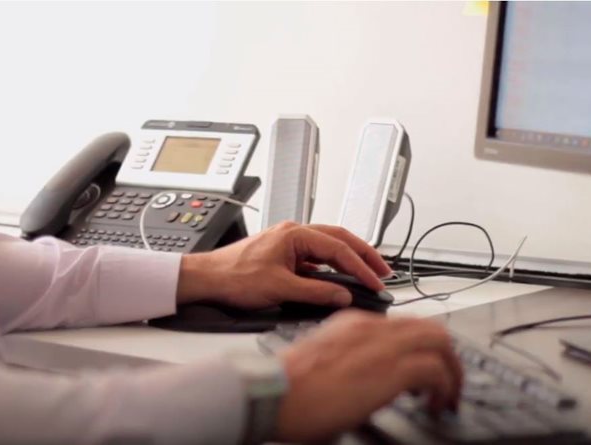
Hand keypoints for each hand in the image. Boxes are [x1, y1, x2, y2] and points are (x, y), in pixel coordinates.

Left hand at [177, 222, 391, 308]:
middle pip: (339, 239)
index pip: (338, 249)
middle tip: (383, 270)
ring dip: (349, 260)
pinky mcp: (284, 255)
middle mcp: (293, 233)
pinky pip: (315, 258)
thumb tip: (342, 295)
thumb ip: (315, 292)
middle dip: (364, 254)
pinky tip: (339, 280)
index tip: (375, 282)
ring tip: (368, 273)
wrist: (207, 279)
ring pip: (328, 247)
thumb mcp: (279, 288)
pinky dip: (332, 268)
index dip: (360, 267)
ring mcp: (289, 243)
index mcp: (294, 234)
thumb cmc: (233, 276)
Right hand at [274, 311, 462, 442]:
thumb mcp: (324, 361)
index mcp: (354, 324)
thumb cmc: (288, 386)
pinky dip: (444, 387)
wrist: (274, 393)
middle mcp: (372, 328)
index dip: (424, 348)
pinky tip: (435, 404)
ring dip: (452, 372)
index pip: (406, 324)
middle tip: (448, 382)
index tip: (428, 370)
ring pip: (440, 343)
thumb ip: (350, 358)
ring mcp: (382, 346)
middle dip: (448, 357)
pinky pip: (435, 369)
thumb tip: (366, 379)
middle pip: (431, 328)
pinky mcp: (390, 369)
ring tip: (447, 396)